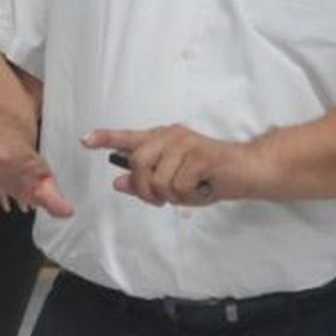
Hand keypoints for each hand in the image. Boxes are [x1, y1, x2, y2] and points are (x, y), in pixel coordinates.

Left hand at [84, 125, 266, 206]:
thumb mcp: (174, 182)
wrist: (250, 170)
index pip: (127, 137)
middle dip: (146, 189)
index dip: (105, 138)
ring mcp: (185, 143)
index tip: (84, 140)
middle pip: (138, 164)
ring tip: (192, 189)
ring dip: (173, 195)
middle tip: (162, 199)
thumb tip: (118, 182)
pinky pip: (179, 186)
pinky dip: (189, 196)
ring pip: (158, 179)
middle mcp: (170, 136)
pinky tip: (203, 188)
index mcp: (161, 140)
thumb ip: (146, 181)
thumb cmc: (211, 176)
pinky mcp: (200, 155)